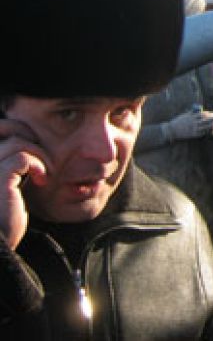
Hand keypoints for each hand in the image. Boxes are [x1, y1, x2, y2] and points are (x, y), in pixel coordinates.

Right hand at [0, 119, 50, 249]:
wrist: (0, 247)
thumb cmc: (4, 217)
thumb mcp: (9, 184)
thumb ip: (11, 162)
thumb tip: (28, 137)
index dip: (17, 128)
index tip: (34, 145)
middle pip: (5, 127)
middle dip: (29, 135)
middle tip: (41, 155)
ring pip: (17, 141)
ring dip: (39, 153)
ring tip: (45, 172)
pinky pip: (23, 157)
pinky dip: (39, 164)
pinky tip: (43, 179)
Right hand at [164, 110, 212, 140]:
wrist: (172, 130)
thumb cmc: (177, 122)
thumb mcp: (184, 115)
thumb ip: (191, 113)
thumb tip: (196, 110)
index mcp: (191, 117)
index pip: (202, 115)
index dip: (206, 114)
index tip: (209, 114)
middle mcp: (193, 122)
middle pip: (205, 121)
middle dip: (210, 120)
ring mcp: (193, 129)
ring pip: (204, 127)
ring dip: (210, 126)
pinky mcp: (192, 134)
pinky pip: (201, 133)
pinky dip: (205, 132)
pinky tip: (208, 131)